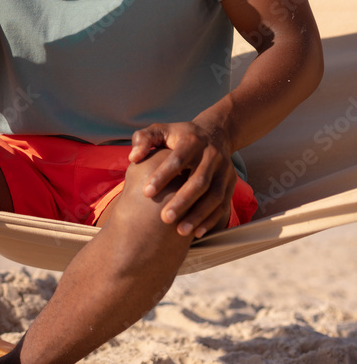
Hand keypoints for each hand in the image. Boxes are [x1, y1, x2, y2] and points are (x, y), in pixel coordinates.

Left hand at [129, 122, 236, 237]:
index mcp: (192, 140)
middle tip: (165, 218)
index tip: (146, 192)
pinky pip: (223, 204)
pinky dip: (211, 219)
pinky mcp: (230, 182)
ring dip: (198, 215)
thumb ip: (144, 139)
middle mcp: (211, 155)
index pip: (177, 159)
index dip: (162, 175)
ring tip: (180, 231)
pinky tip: (197, 233)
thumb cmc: (178, 136)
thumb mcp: (160, 130)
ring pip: (214, 195)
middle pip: (199, 180)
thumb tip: (133, 157)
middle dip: (183, 200)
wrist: (215, 132)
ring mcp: (224, 170)